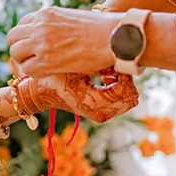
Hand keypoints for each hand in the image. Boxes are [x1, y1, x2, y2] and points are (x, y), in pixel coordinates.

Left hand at [7, 7, 121, 76]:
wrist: (114, 36)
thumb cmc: (102, 29)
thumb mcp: (73, 18)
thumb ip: (58, 25)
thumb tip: (58, 37)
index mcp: (46, 13)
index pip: (22, 24)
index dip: (26, 38)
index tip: (33, 47)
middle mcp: (40, 25)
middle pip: (12, 38)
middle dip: (20, 49)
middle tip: (31, 59)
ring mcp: (41, 42)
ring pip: (15, 53)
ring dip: (24, 62)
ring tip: (39, 68)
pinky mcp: (46, 59)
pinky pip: (27, 69)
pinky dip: (34, 74)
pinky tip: (47, 74)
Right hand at [17, 70, 139, 123]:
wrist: (45, 92)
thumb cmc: (55, 77)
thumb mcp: (73, 67)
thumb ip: (96, 65)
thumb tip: (118, 59)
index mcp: (92, 103)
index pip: (124, 90)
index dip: (122, 74)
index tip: (111, 64)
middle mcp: (100, 113)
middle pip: (131, 96)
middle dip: (124, 79)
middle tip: (110, 67)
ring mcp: (103, 115)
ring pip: (129, 98)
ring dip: (122, 83)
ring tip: (107, 72)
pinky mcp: (104, 113)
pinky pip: (124, 100)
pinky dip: (119, 87)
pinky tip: (106, 78)